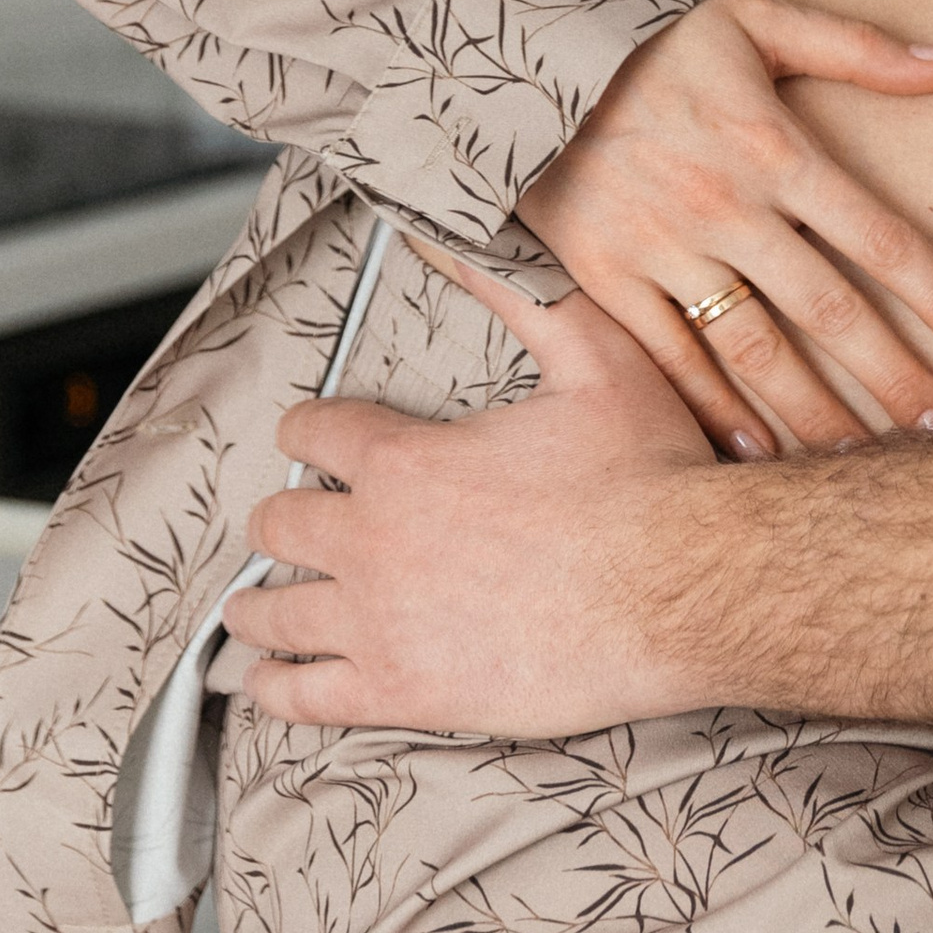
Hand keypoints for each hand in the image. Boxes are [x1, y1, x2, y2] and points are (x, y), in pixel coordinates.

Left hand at [223, 251, 719, 737]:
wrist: (682, 589)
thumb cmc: (648, 474)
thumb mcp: (592, 353)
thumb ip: (519, 293)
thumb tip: (464, 234)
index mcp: (408, 458)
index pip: (316, 434)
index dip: (306, 430)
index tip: (305, 437)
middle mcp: (374, 538)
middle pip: (280, 526)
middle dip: (278, 520)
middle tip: (284, 525)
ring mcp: (379, 621)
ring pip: (276, 614)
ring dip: (257, 606)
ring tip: (251, 611)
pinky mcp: (400, 692)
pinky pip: (303, 697)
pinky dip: (274, 688)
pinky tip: (268, 684)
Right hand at [518, 0, 932, 458]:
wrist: (516, 51)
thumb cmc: (653, 36)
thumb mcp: (758, 18)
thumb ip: (859, 47)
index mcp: (774, 148)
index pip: (882, 238)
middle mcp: (725, 207)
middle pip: (829, 312)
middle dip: (896, 381)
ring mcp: (662, 250)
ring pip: (754, 351)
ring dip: (814, 414)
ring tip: (865, 466)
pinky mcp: (605, 279)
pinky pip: (669, 359)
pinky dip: (713, 412)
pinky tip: (756, 458)